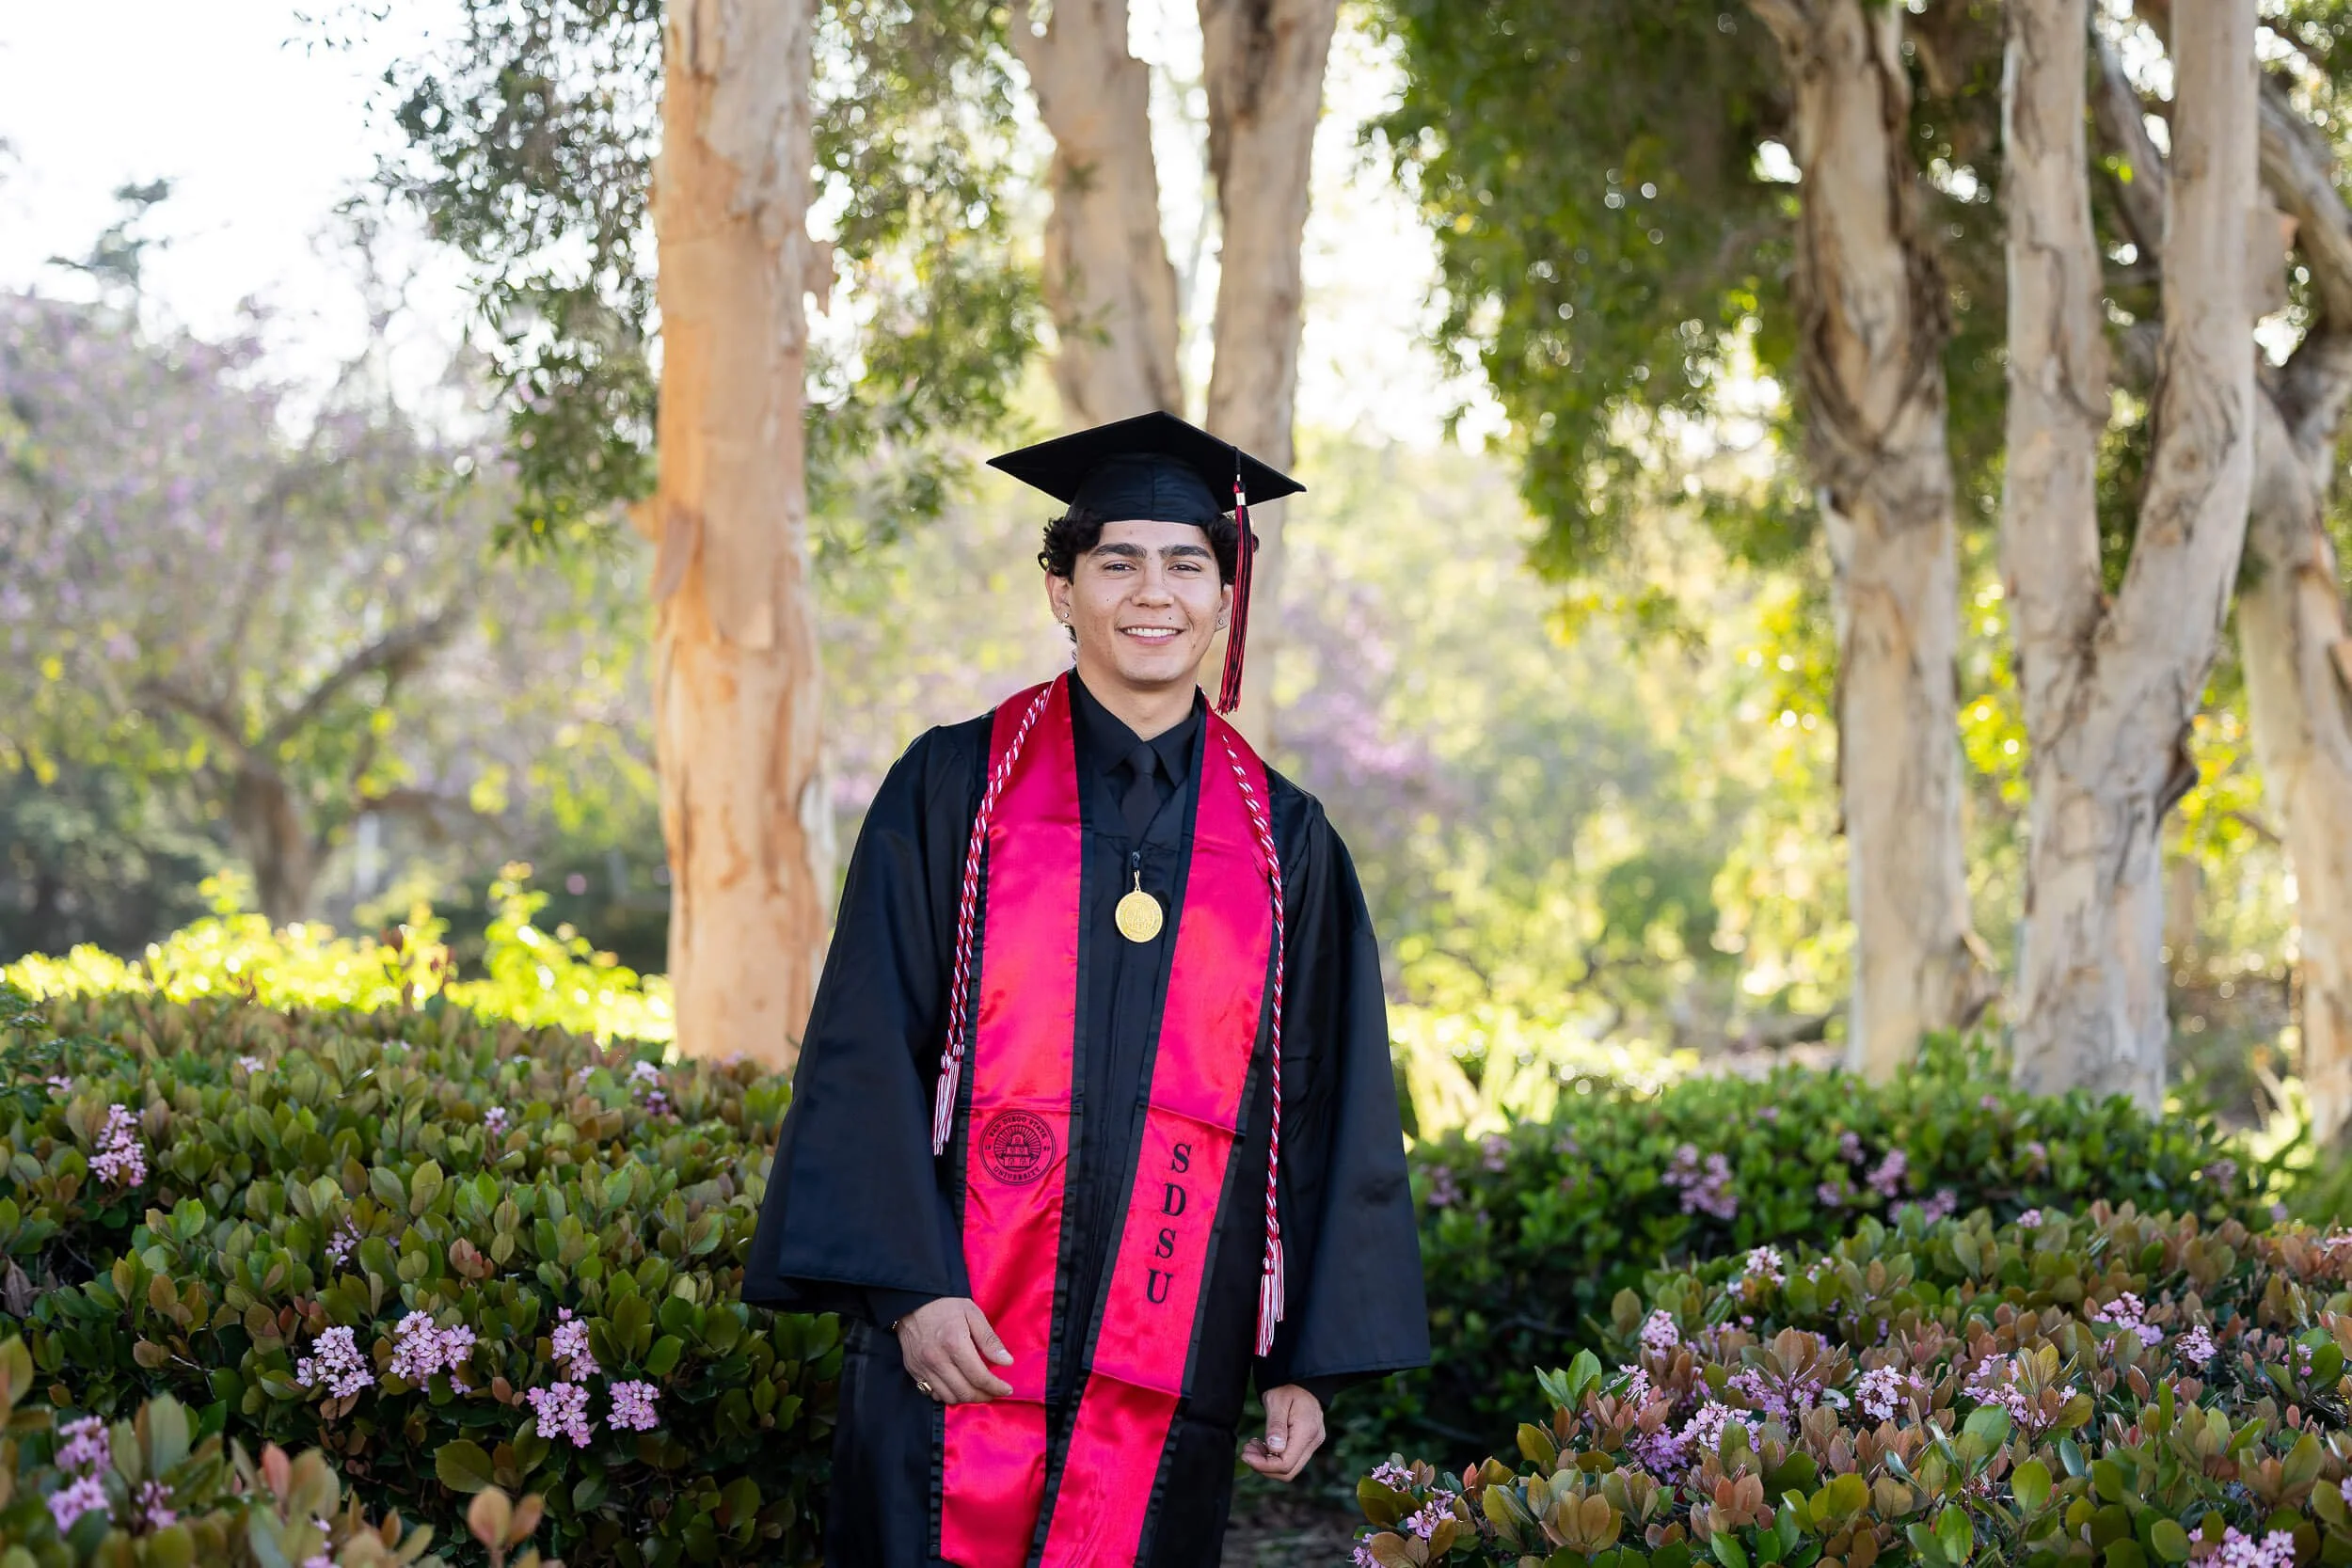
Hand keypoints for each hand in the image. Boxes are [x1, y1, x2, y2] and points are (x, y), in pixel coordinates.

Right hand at [893, 1297, 1013, 1403]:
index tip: (1007, 1389)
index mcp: (954, 1343)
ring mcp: (923, 1368)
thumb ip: (990, 1340)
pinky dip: (948, 1395)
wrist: (911, 1304)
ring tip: (978, 1390)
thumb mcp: (973, 1314)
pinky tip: (957, 1386)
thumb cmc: (945, 1307)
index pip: (979, 1377)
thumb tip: (1007, 1362)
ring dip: (967, 1398)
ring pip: (950, 1397)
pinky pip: (933, 1394)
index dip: (996, 1387)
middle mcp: (937, 1360)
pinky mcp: (914, 1371)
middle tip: (993, 1392)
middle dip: (984, 1397)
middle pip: (965, 1392)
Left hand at [1240, 1384, 1323, 1481]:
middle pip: (1288, 1471)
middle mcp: (1313, 1441)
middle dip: (1264, 1466)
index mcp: (1306, 1432)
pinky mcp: (1308, 1443)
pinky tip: (1263, 1445)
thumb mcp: (1277, 1401)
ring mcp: (1312, 1443)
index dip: (1263, 1465)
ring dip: (1267, 1463)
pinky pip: (1291, 1459)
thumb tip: (1274, 1450)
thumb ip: (1276, 1426)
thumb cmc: (1288, 1387)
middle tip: (1247, 1451)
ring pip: (1289, 1468)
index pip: (1286, 1464)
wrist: (1302, 1379)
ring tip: (1252, 1447)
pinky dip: (1274, 1457)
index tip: (1245, 1455)